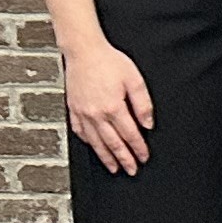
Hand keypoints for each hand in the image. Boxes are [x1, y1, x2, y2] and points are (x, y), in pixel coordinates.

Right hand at [61, 39, 152, 173]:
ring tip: (114, 167)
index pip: (129, 134)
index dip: (138, 148)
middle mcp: (96, 114)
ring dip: (105, 157)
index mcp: (113, 107)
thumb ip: (143, 104)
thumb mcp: (135, 80)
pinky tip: (94, 147)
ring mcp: (82, 113)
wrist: (84, 52)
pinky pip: (80, 131)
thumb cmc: (110, 62)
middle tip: (131, 170)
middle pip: (112, 143)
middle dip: (124, 159)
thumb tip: (148, 124)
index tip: (144, 158)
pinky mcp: (73, 109)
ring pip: (96, 142)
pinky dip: (88, 142)